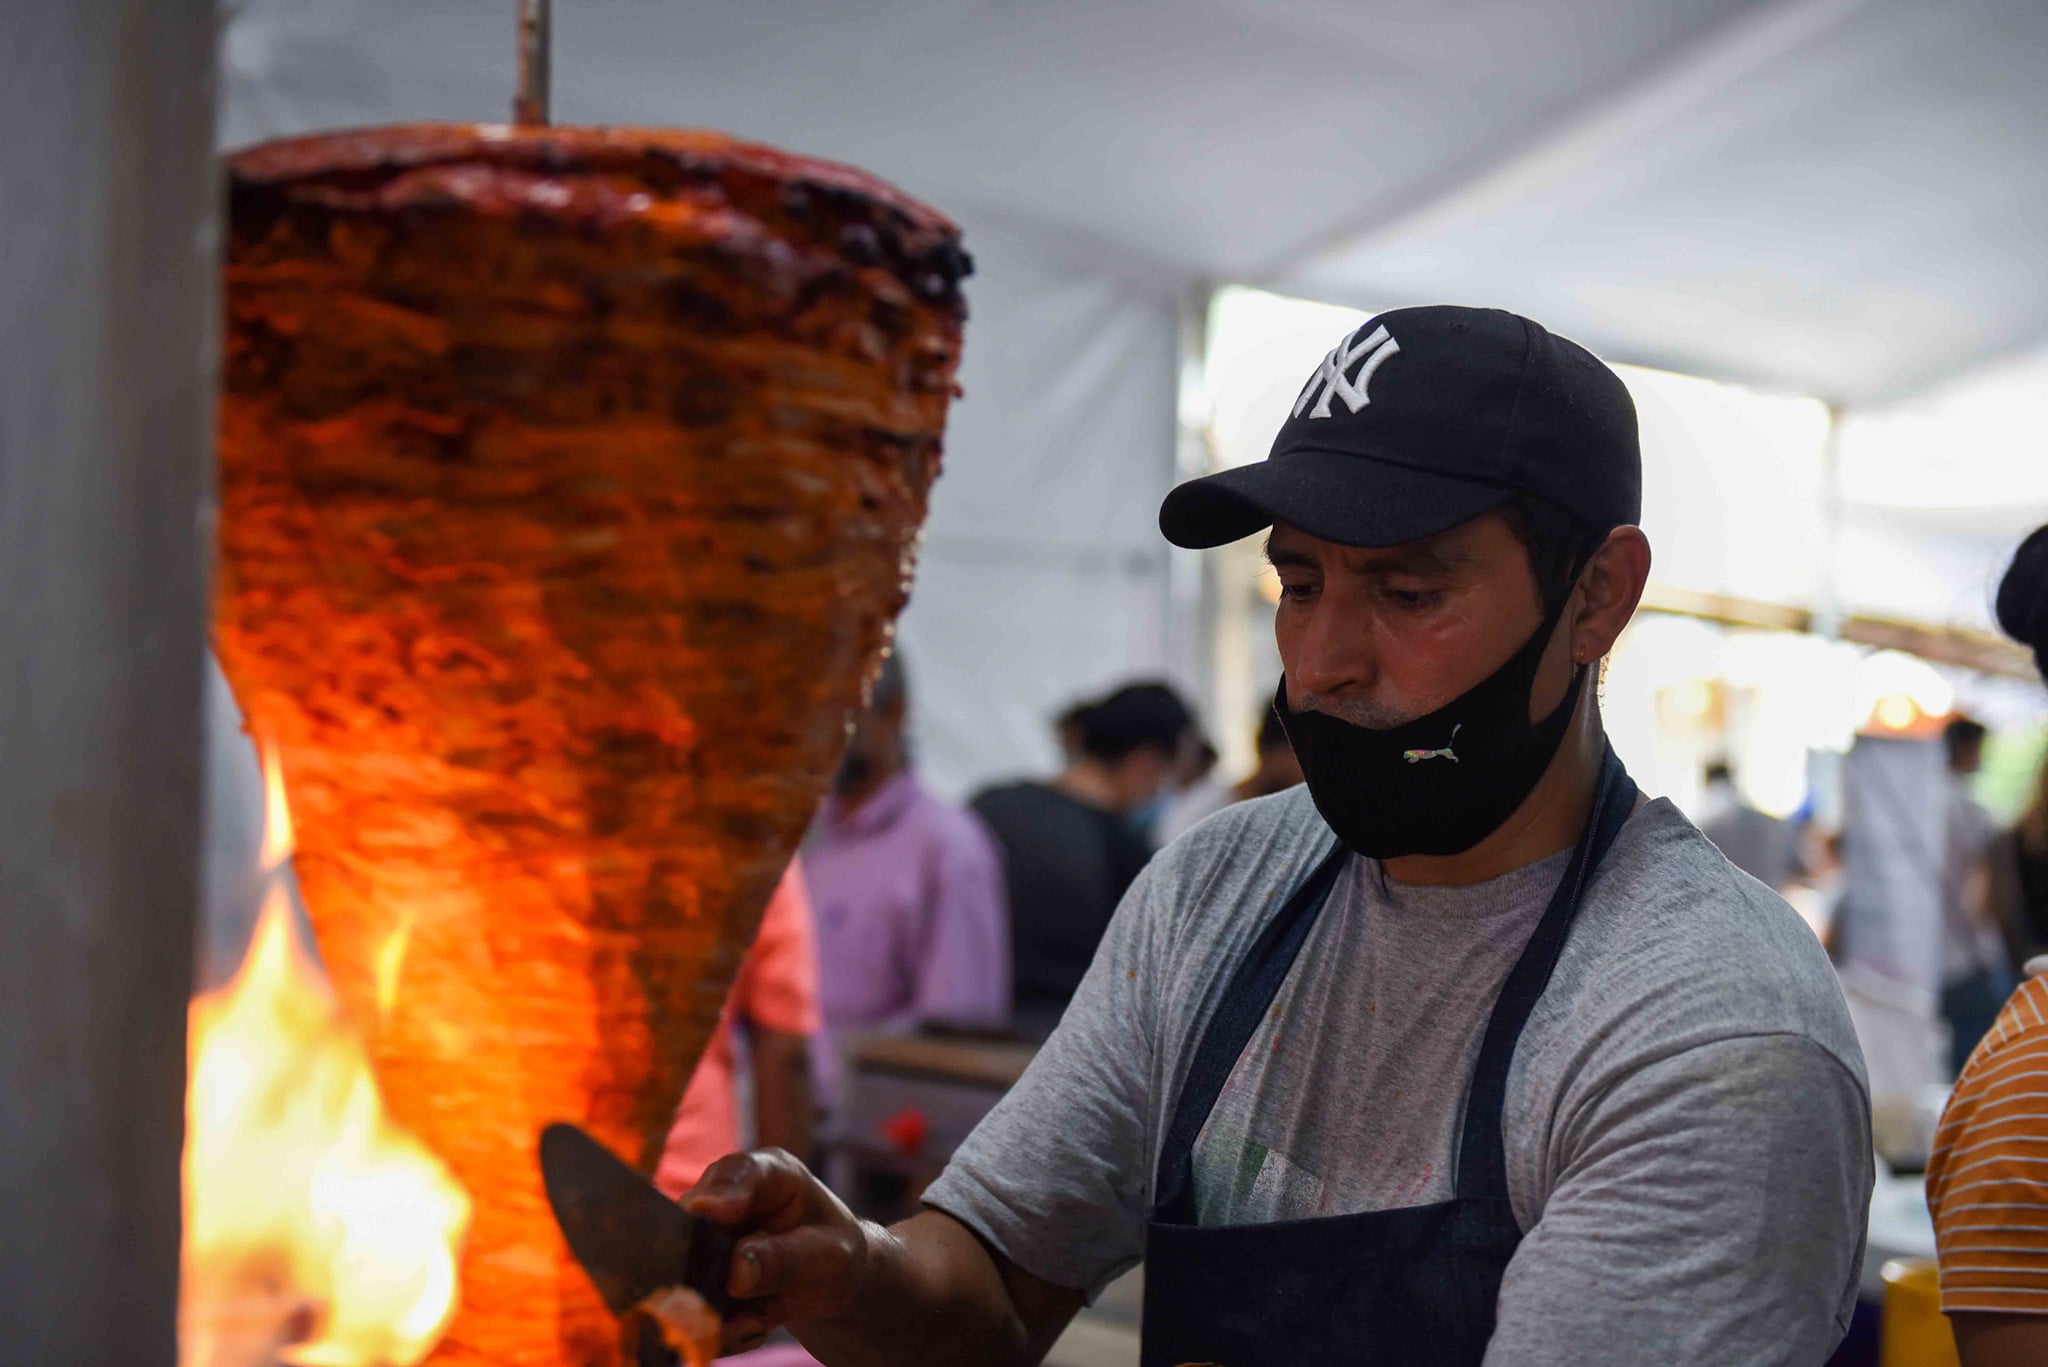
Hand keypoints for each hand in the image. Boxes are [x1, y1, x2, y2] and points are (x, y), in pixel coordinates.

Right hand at [680, 1148, 870, 1351]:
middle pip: (693, 1223)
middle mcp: (727, 1198)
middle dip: (706, 1271)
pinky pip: (690, 1303)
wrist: (824, 1283)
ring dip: (714, 1310)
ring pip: (684, 1269)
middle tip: (740, 1312)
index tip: (710, 1210)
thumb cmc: (831, 1254)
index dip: (723, 1191)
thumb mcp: (825, 1259)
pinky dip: (718, 1326)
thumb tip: (735, 1273)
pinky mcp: (696, 1270)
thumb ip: (784, 1261)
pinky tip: (751, 1327)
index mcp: (770, 1176)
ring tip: (754, 1325)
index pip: (741, 1172)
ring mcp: (705, 1234)